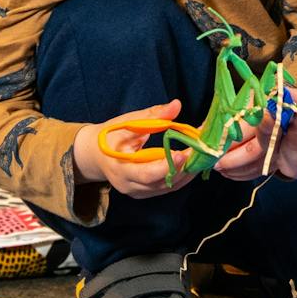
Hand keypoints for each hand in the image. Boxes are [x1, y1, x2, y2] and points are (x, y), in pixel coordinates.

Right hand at [71, 99, 192, 200]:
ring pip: (167, 187)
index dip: (167, 165)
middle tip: (201, 151)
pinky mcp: (144, 192)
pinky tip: (193, 163)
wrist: (95, 155)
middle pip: (161, 183)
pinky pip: (166, 187)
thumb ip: (153, 115)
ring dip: (186, 172)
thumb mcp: (128, 123)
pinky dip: (181, 176)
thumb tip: (176, 105)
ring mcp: (137, 192)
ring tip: (201, 155)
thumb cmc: (110, 136)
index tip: (184, 153)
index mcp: (120, 169)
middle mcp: (129, 186)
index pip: (146, 173)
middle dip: (183, 168)